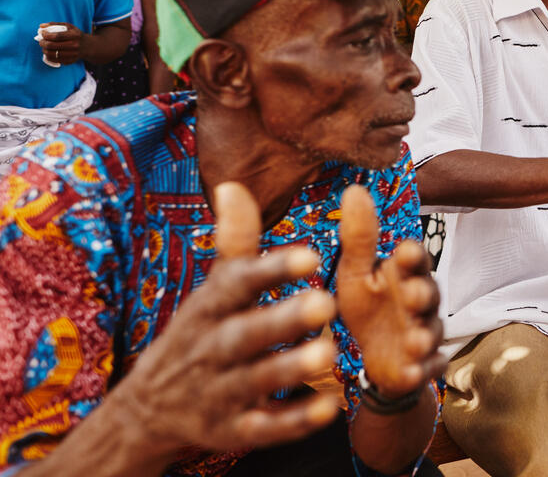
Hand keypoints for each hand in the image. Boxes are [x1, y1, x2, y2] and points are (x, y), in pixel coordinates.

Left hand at [38, 22, 85, 64]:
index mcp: (75, 35)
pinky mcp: (71, 61)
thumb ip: (55, 24)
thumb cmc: (75, 35)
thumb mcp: (69, 26)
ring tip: (44, 47)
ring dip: (44, 50)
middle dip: (43, 43)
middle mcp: (75, 45)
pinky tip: (48, 52)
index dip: (47, 35)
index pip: (57, 36)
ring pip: (53, 54)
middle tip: (41, 41)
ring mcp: (73, 54)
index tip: (42, 33)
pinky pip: (56, 60)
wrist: (88, 46)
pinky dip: (49, 56)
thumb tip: (41, 26)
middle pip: (53, 45)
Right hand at [109, 182, 339, 461]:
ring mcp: (218, 393)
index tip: (311, 255)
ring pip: (254, 382)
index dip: (272, 270)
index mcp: (211, 307)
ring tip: (328, 353)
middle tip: (326, 304)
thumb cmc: (200, 332)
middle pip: (245, 335)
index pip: (238, 284)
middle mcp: (212, 348)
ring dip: (290, 369)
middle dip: (282, 320)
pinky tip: (329, 407)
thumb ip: (234, 243)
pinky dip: (293, 421)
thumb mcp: (214, 289)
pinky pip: (263, 428)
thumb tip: (233, 184)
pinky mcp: (230, 431)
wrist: (148, 409)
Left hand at [336, 185, 444, 398]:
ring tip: (413, 342)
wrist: (376, 358)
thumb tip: (354, 188)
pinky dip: (422, 372)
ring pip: (432, 332)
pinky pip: (429, 369)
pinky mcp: (424, 367)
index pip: (415, 259)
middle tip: (412, 295)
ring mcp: (426, 335)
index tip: (400, 252)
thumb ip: (359, 237)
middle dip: (423, 295)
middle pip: (430, 294)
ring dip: (424, 337)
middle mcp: (422, 302)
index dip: (411, 257)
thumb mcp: (357, 273)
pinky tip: (411, 374)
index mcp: (406, 275)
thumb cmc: (369, 307)